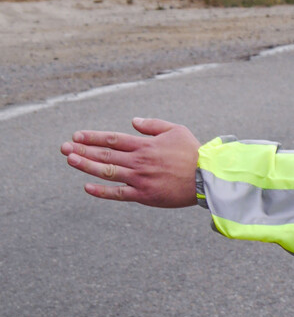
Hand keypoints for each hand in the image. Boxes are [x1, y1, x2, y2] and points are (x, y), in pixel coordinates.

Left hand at [61, 118, 200, 207]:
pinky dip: (101, 191)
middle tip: (63, 147)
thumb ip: (153, 125)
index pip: (113, 139)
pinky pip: (118, 193)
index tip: (76, 136)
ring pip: (107, 171)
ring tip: (70, 160)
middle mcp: (139, 161)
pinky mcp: (144, 195)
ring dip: (86, 165)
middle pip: (105, 154)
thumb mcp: (176, 130)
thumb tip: (133, 121)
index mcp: (146, 145)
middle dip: (82, 150)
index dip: (93, 137)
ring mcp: (140, 178)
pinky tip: (87, 187)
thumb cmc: (194, 152)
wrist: (207, 177)